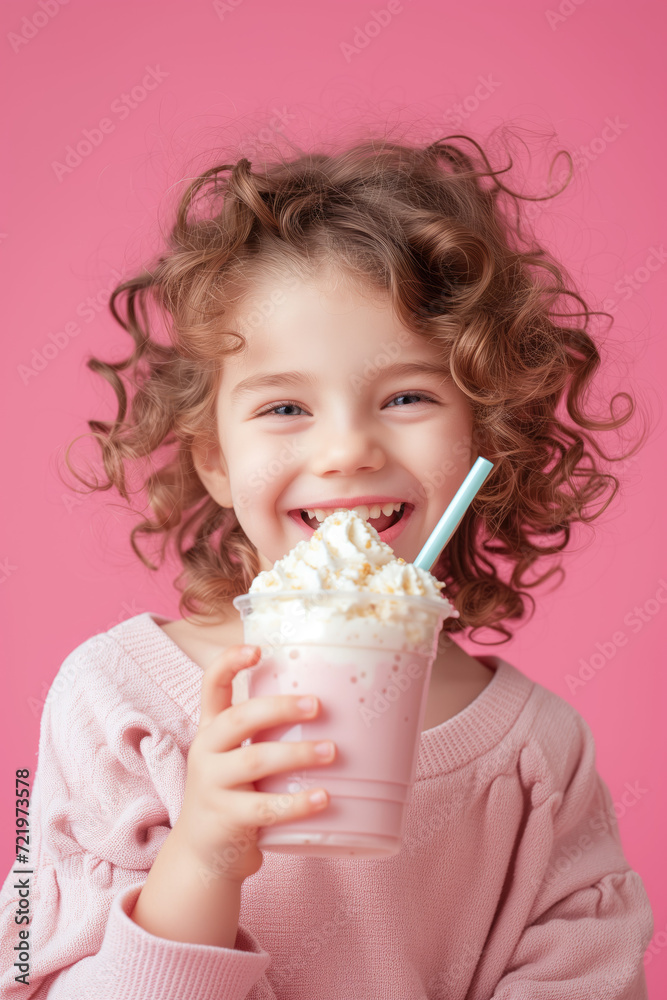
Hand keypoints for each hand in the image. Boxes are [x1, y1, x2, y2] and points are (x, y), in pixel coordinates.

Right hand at [173, 644, 335, 883]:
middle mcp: (206, 751)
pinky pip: (265, 808)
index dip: (229, 662)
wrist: (202, 858)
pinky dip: (297, 802)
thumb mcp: (237, 759)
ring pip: (255, 760)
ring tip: (332, 751)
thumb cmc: (234, 797)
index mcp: (211, 730)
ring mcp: (211, 785)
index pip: (211, 685)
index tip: (257, 648)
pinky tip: (324, 798)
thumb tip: (335, 711)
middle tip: (318, 705)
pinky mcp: (225, 819)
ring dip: (298, 753)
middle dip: (280, 708)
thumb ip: (265, 737)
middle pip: (239, 718)